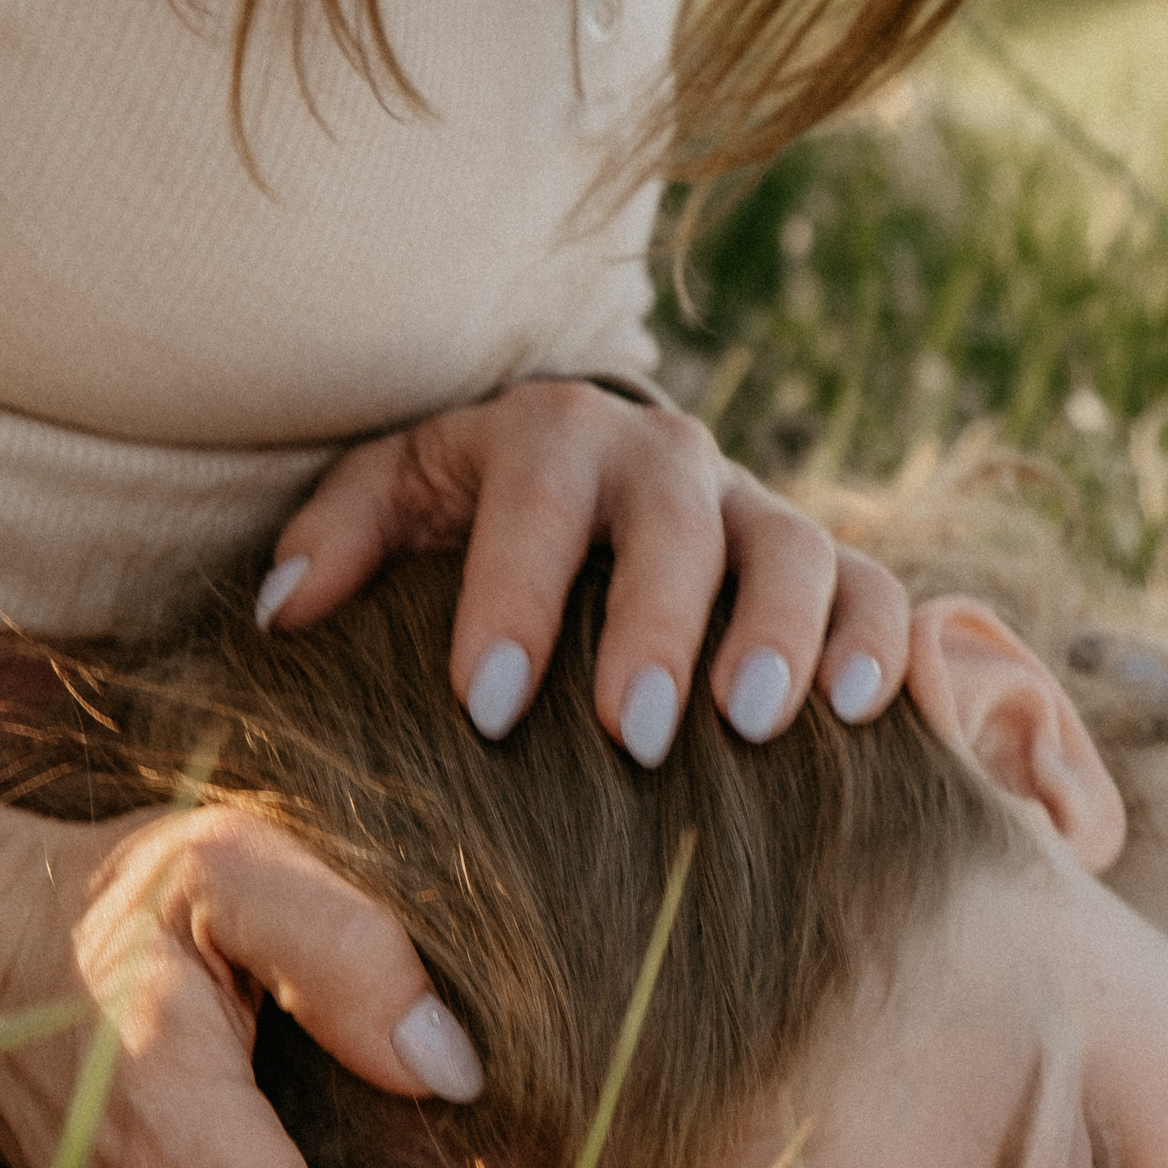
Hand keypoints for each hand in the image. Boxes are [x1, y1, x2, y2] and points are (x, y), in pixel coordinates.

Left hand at [254, 380, 909, 762]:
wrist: (587, 482)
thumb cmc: (471, 517)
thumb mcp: (393, 498)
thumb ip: (334, 538)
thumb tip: (284, 612)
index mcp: (550, 434)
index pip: (536, 497)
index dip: (514, 596)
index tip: (483, 706)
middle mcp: (666, 460)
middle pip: (678, 520)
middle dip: (657, 624)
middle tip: (634, 732)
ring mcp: (756, 511)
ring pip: (797, 549)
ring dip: (783, 634)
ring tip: (753, 725)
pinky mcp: (829, 569)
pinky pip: (880, 594)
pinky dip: (884, 650)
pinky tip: (871, 720)